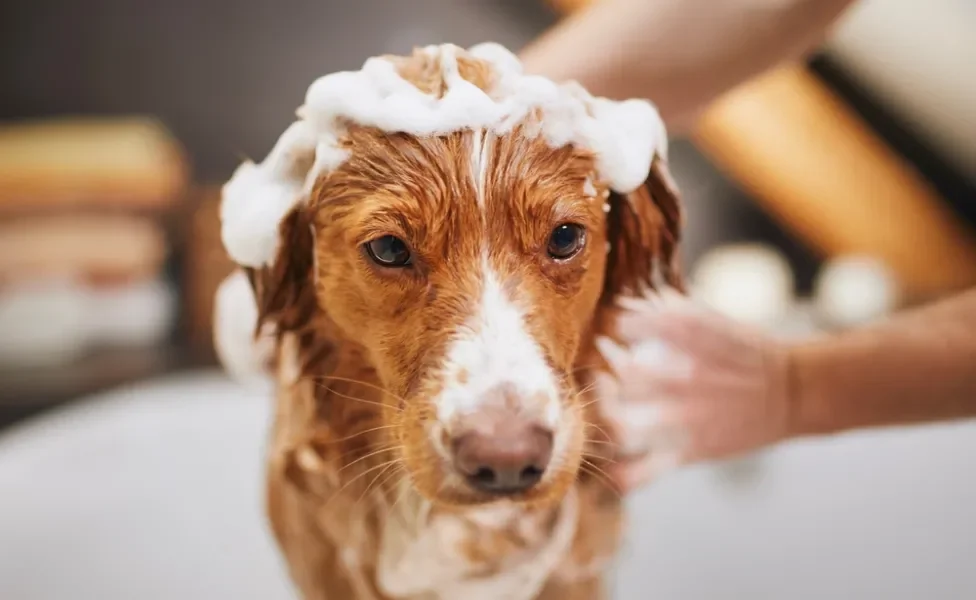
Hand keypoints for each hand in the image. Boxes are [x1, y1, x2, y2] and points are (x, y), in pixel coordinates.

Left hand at [594, 290, 791, 492]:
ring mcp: (683, 419)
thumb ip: (663, 311)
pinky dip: (617, 475)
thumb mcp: (708, 317)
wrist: (793, 390)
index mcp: (687, 337)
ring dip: (600, 413)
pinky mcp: (688, 452)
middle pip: (615, 374)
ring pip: (618, 426)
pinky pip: (641, 473)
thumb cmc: (745, 350)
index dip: (607, 326)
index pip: (623, 325)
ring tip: (600, 403)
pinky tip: (607, 464)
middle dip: (597, 368)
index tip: (608, 329)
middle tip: (597, 367)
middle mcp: (681, 376)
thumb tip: (621, 306)